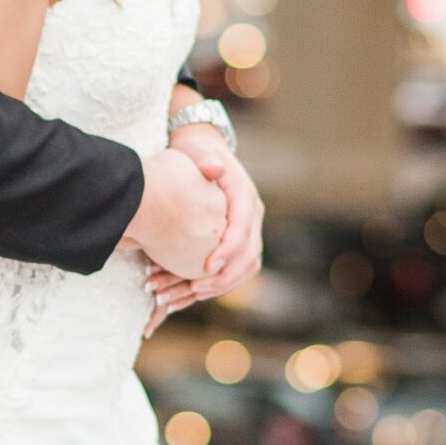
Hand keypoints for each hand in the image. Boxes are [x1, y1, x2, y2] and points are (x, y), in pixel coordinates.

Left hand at [142, 133, 263, 329]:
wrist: (204, 153)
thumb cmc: (197, 153)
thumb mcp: (199, 151)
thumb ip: (207, 160)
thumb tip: (215, 168)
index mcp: (245, 198)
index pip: (242, 228)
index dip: (228, 249)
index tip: (208, 265)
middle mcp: (252, 217)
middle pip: (249, 255)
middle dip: (226, 275)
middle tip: (197, 288)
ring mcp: (248, 231)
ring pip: (246, 267)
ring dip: (223, 284)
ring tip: (193, 293)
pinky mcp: (238, 242)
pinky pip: (236, 269)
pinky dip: (219, 283)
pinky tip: (193, 292)